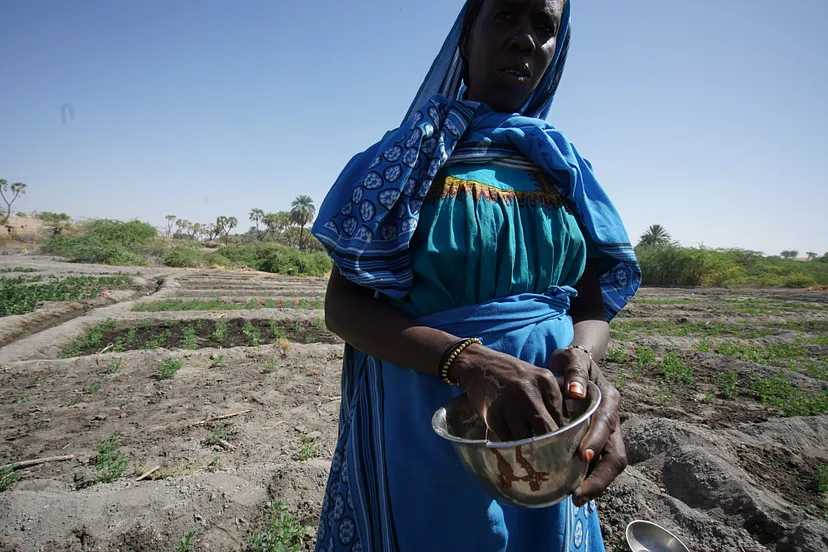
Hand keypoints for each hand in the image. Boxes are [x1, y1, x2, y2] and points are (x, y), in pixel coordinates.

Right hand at [450, 345, 566, 441]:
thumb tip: (568, 430)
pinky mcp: (493, 416)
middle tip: (550, 455)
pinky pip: (509, 440)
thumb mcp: (537, 378)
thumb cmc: (512, 376)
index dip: (563, 435)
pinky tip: (513, 440)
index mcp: (545, 380)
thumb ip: (553, 399)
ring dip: (530, 448)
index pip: (563, 418)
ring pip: (529, 439)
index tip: (560, 444)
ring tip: (531, 450)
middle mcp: (529, 392)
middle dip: (551, 446)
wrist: (478, 365)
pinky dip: (513, 445)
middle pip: (549, 431)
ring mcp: (510, 404)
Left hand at [548, 348, 626, 505]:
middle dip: (600, 477)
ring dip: (595, 484)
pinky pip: (596, 465)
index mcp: (609, 401)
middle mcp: (612, 420)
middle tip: (579, 494)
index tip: (582, 457)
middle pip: (615, 455)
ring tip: (575, 499)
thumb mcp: (573, 359)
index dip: (596, 441)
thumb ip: (575, 372)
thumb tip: (574, 393)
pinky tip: (570, 491)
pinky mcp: (595, 443)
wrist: (574, 366)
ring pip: (608, 465)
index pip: (607, 424)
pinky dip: (587, 479)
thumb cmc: (572, 363)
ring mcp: (606, 434)